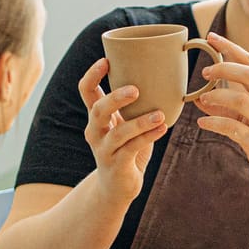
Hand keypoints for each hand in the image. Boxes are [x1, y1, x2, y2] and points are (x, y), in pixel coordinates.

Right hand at [78, 58, 168, 204]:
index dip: (92, 75)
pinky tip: (163, 128)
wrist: (117, 187)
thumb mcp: (126, 123)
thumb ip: (136, 105)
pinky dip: (148, 137)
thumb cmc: (126, 148)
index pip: (86, 91)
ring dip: (140, 122)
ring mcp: (104, 149)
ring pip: (117, 133)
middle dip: (115, 98)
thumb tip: (162, 74)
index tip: (106, 60)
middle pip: (98, 110)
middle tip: (135, 89)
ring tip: (159, 114)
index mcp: (96, 117)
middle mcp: (94, 131)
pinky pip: (132, 149)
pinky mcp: (116, 165)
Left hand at [194, 34, 248, 204]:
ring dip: (217, 97)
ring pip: (241, 100)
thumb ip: (232, 105)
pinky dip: (215, 123)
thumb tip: (200, 98)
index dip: (231, 48)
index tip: (211, 38)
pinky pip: (233, 128)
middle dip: (224, 68)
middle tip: (204, 72)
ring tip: (202, 99)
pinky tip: (202, 123)